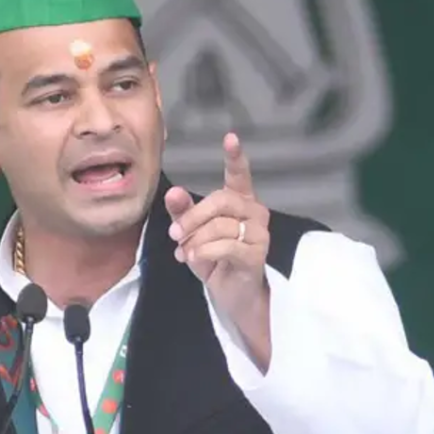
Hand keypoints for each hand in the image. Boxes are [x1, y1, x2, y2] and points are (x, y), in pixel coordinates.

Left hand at [165, 133, 270, 344]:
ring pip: (220, 226)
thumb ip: (183, 212)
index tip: (231, 137)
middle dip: (192, 217)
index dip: (235, 157)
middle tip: (175, 234)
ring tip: (185, 253)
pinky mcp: (257, 255)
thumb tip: (173, 191)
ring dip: (196, 240)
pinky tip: (195, 259)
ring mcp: (260, 233)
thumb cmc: (215, 260)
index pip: (240, 175)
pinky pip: (225, 246)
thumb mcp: (193, 234)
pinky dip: (204, 252)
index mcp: (240, 202)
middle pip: (221, 200)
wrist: (233, 296)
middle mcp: (255, 212)